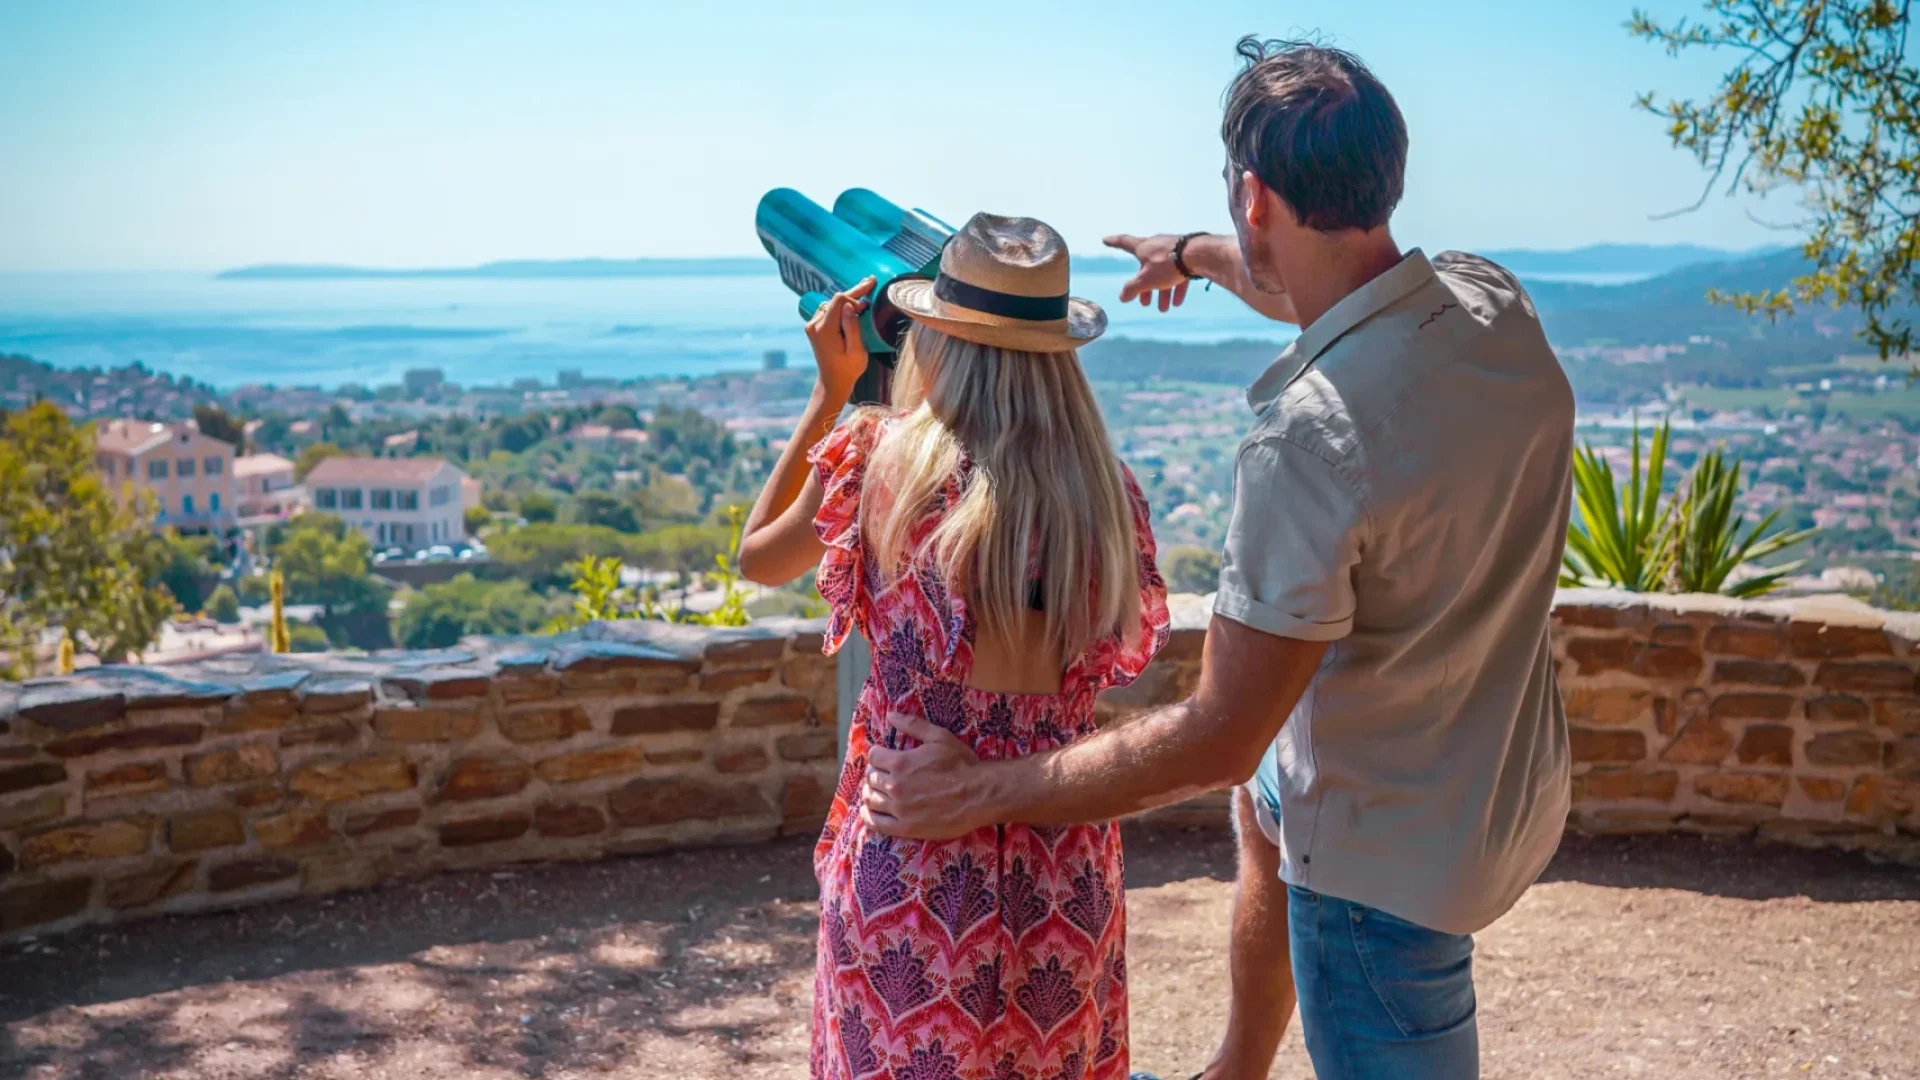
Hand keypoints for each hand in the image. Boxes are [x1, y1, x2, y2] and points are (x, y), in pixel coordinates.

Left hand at [806, 277, 874, 395]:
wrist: (832, 382)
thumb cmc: (848, 370)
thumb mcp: (856, 351)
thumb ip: (853, 327)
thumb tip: (851, 305)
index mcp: (825, 329)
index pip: (839, 300)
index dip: (855, 296)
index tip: (869, 301)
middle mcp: (815, 324)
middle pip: (835, 299)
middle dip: (854, 291)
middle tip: (871, 280)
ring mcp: (813, 325)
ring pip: (832, 303)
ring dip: (848, 298)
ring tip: (865, 288)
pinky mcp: (815, 327)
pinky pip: (829, 310)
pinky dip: (842, 306)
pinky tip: (854, 302)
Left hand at [861, 712, 994, 839]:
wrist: (979, 795)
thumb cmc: (962, 764)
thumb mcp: (939, 737)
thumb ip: (913, 725)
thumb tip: (891, 715)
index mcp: (900, 762)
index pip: (874, 756)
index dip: (878, 755)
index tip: (883, 758)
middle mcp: (895, 786)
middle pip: (870, 777)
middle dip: (874, 773)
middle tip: (883, 775)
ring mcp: (899, 809)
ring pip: (871, 799)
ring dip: (870, 793)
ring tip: (877, 792)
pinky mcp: (905, 828)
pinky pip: (877, 824)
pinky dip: (868, 817)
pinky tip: (869, 813)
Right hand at [1103, 233, 1191, 311]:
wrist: (1199, 255)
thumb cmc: (1168, 264)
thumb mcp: (1146, 280)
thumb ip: (1132, 289)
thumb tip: (1122, 297)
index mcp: (1143, 247)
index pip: (1124, 242)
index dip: (1113, 242)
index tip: (1105, 240)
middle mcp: (1156, 245)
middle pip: (1146, 268)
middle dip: (1145, 287)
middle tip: (1144, 303)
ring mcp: (1173, 250)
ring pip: (1163, 273)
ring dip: (1162, 292)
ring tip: (1163, 309)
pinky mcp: (1187, 256)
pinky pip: (1178, 274)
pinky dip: (1176, 288)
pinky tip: (1177, 303)